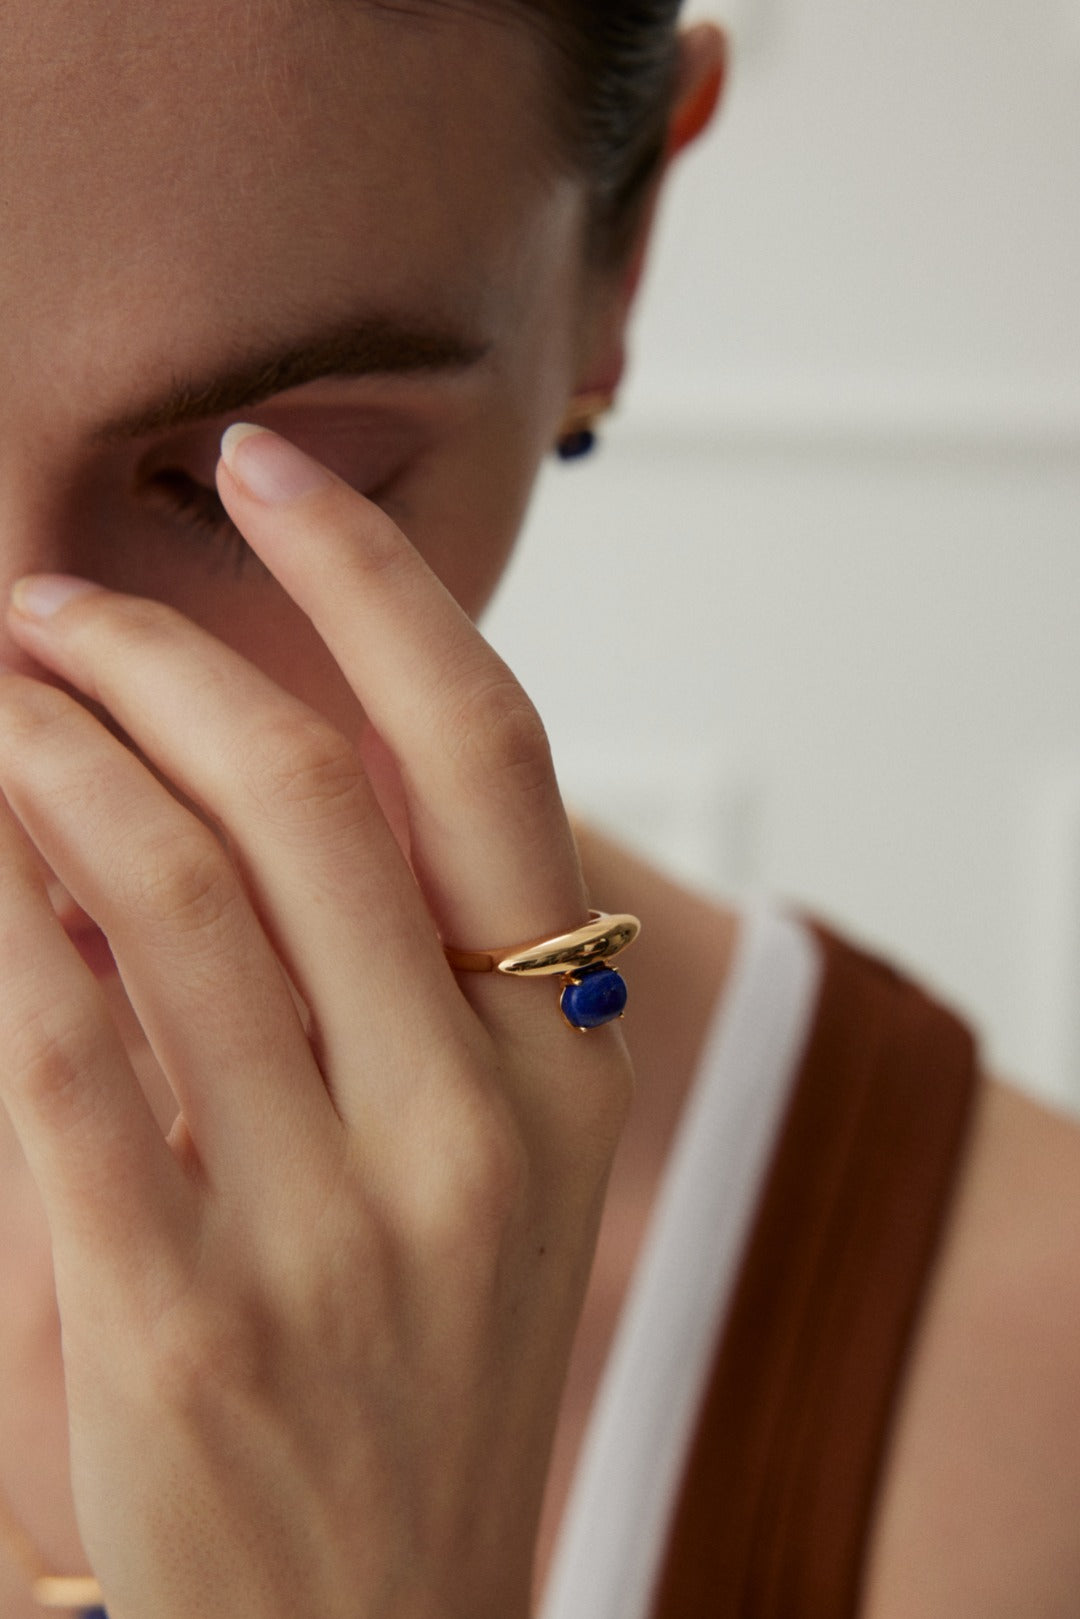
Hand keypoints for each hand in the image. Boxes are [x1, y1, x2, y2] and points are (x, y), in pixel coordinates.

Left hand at [0, 426, 631, 1618]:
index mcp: (567, 1062)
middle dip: (161, 654)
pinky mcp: (183, 1320)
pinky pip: (60, 1047)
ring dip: (50, 751)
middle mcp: (476, 1120)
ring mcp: (341, 1223)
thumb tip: (227, 776)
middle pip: (310, 790)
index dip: (375, 582)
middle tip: (53, 603)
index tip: (269, 469)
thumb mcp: (473, 1164)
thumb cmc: (413, 1379)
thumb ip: (393, 973)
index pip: (492, 750)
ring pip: (169, 890)